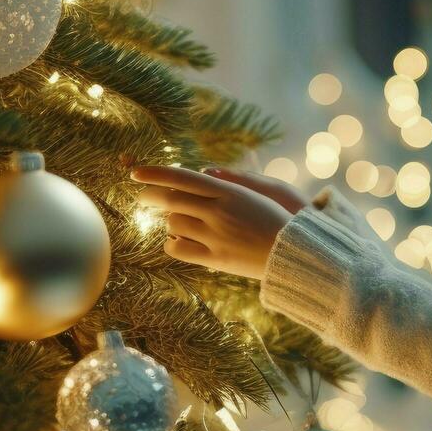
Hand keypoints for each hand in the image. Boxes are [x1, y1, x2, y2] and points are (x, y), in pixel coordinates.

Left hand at [130, 165, 294, 280]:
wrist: (295, 252)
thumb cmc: (276, 219)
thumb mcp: (255, 193)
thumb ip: (226, 182)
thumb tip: (200, 172)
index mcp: (227, 191)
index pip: (181, 177)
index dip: (155, 174)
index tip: (136, 173)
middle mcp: (218, 211)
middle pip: (170, 200)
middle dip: (151, 197)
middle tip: (142, 197)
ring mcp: (215, 236)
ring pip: (173, 224)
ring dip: (170, 221)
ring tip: (179, 222)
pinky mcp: (214, 258)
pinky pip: (178, 249)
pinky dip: (173, 243)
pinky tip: (179, 241)